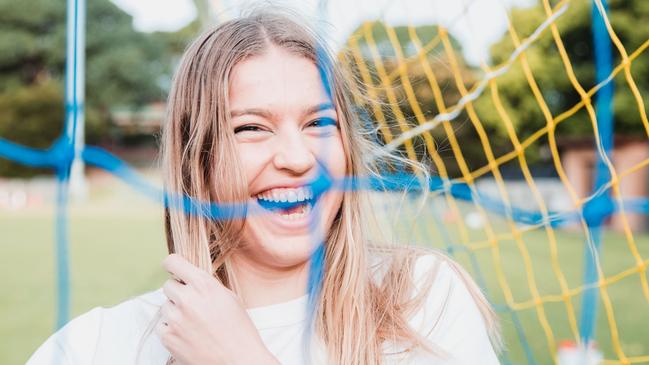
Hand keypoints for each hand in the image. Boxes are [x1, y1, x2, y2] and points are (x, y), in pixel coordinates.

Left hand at [155, 254, 279, 364]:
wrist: (238, 359)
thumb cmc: (239, 329)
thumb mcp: (228, 297)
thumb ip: (206, 285)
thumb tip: (189, 278)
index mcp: (203, 285)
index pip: (173, 262)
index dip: (173, 266)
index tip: (174, 270)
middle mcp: (186, 299)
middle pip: (167, 285)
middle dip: (178, 292)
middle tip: (192, 304)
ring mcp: (175, 319)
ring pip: (165, 306)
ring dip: (175, 312)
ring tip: (194, 323)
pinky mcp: (168, 337)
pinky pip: (162, 325)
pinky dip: (172, 328)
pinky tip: (188, 334)